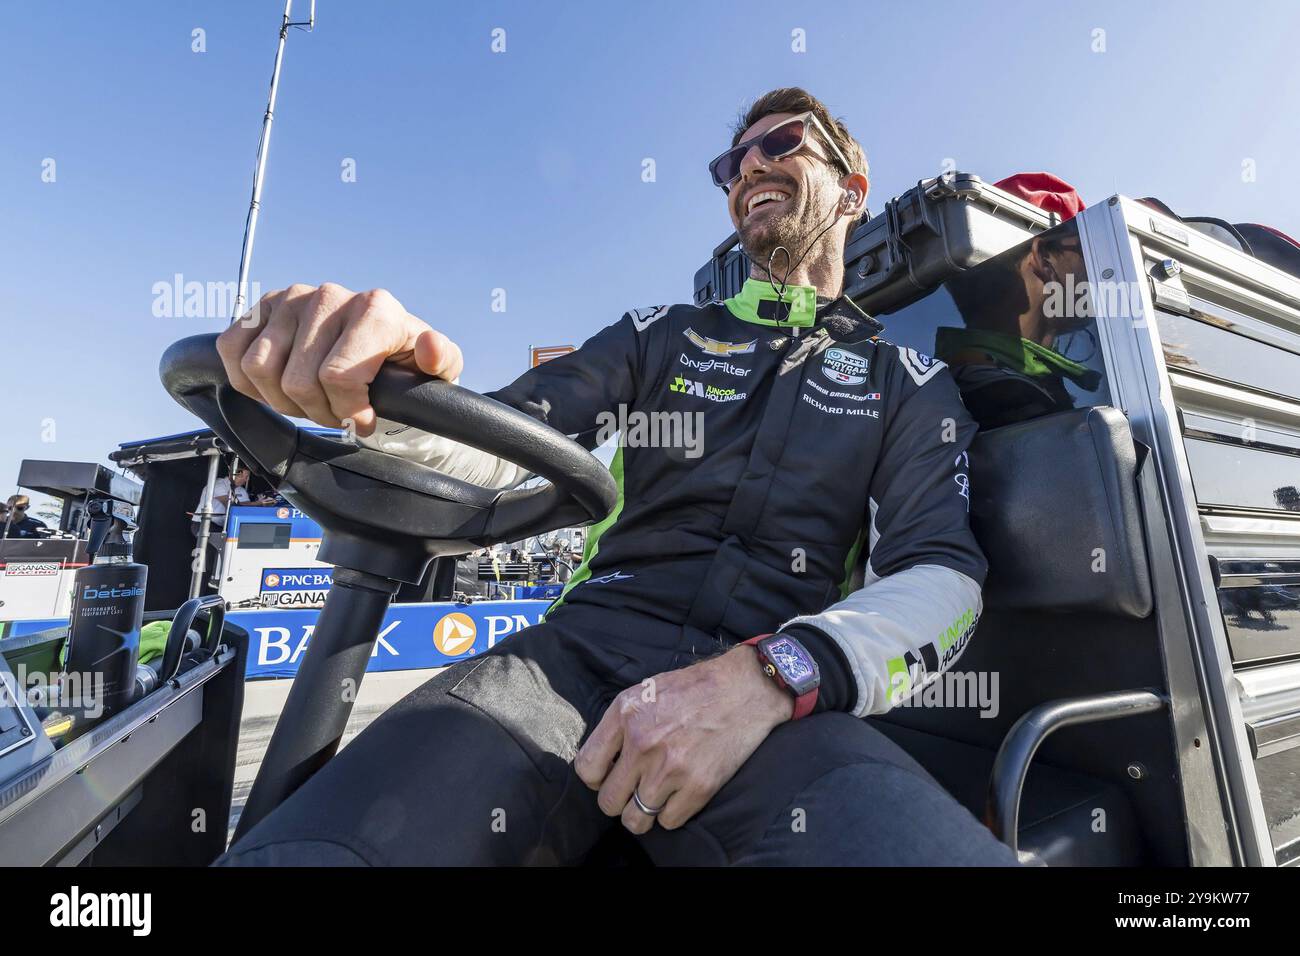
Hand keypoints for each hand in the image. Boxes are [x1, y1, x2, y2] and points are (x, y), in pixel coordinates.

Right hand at [215, 283, 462, 437]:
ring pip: (259, 369)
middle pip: (298, 380)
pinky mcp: (261, 307)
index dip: (347, 412)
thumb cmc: (404, 362)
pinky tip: (278, 385)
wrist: (374, 348)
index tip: (364, 420)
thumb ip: (440, 359)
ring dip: (282, 399)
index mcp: (375, 309)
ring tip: (311, 399)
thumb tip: (431, 347)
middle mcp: (330, 296)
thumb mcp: (439, 367)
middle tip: (337, 411)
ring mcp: (291, 298)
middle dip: (318, 411)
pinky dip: (248, 381)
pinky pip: (232, 350)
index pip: (337, 376)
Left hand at [574, 645, 792, 834]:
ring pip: (635, 819)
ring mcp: (670, 768)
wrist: (745, 689)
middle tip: (634, 790)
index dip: (597, 778)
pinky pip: (668, 822)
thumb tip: (603, 759)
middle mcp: (643, 743)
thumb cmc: (695, 688)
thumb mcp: (645, 691)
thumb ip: (620, 723)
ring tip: (656, 796)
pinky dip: (672, 813)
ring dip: (644, 813)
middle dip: (618, 801)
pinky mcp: (698, 786)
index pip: (587, 768)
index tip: (610, 776)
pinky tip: (681, 794)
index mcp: (625, 715)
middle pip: (608, 801)